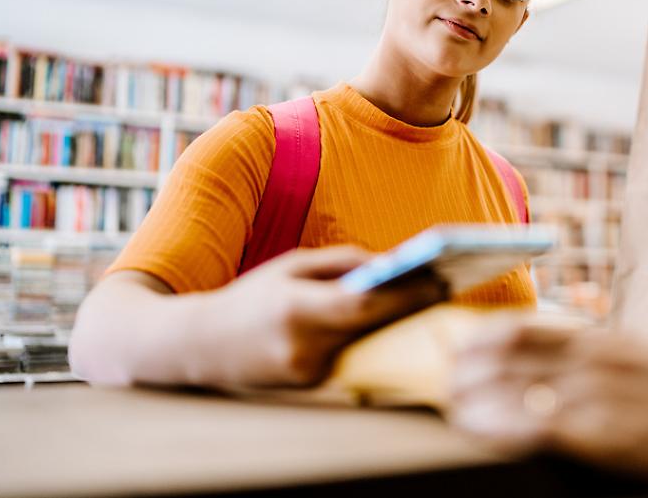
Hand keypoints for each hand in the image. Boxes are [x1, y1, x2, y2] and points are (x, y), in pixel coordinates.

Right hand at [201, 246, 445, 387]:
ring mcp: (307, 373)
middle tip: (445, 285)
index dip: (405, 293)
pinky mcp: (312, 385)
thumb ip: (343, 262)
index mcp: (296, 310)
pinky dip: (371, 335)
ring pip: (366, 342)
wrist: (202, 345)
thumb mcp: (292, 265)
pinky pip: (351, 354)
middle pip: (374, 326)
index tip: (438, 278)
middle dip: (411, 305)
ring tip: (428, 297)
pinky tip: (394, 318)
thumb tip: (392, 263)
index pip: (364, 305)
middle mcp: (303, 347)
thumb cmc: (252, 296)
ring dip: (396, 320)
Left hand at [450, 322, 647, 483]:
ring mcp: (595, 395)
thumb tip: (555, 366)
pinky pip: (531, 427)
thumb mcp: (646, 360)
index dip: (479, 340)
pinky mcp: (602, 435)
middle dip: (464, 371)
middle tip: (442, 385)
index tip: (456, 351)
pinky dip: (496, 428)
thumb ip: (599, 359)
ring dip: (471, 400)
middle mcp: (591, 358)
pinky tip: (475, 432)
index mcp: (602, 338)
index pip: (521, 327)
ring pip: (508, 389)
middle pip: (504, 356)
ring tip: (450, 410)